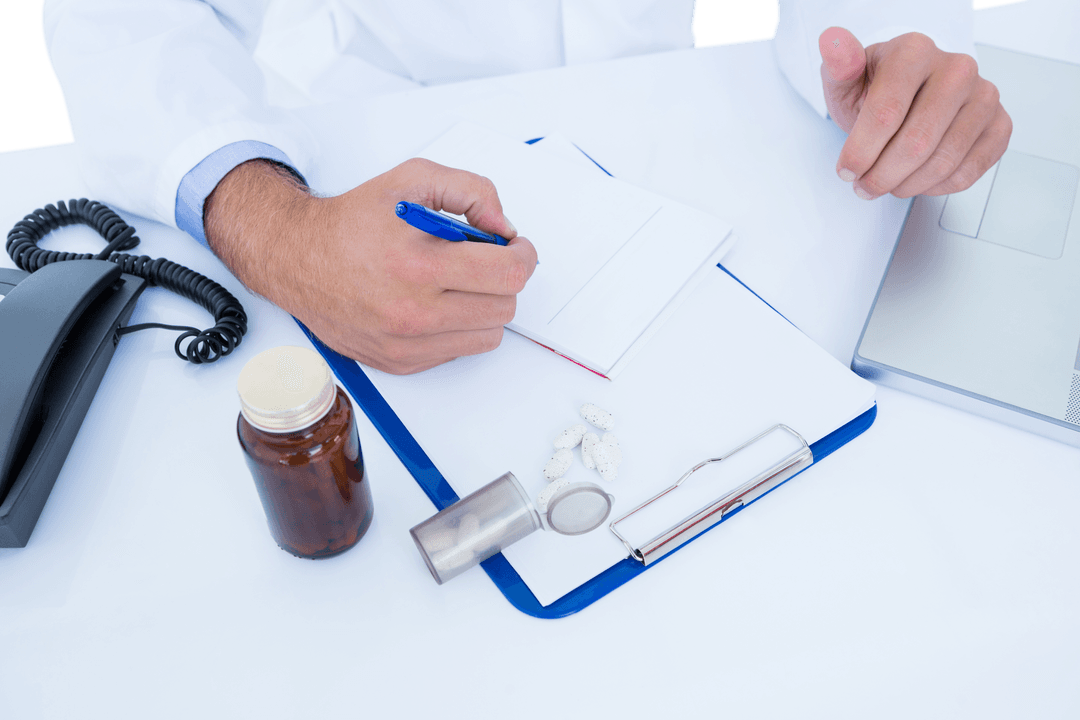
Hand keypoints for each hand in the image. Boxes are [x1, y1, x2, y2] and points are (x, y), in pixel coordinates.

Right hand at [205, 158, 537, 373]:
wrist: (297, 258)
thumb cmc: (351, 222)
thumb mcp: (413, 179)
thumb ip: (471, 192)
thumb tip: (504, 229)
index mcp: (419, 265)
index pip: (507, 275)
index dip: (523, 257)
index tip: (516, 248)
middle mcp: (414, 312)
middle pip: (504, 308)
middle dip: (502, 280)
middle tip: (484, 262)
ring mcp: (407, 344)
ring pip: (488, 336)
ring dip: (483, 307)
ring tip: (456, 282)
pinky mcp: (401, 362)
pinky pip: (458, 351)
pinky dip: (457, 327)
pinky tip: (434, 302)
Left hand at [819, 28, 1011, 199]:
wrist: (910, 94)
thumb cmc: (875, 89)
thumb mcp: (847, 79)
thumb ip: (838, 65)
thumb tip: (832, 41)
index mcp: (915, 51)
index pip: (886, 113)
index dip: (861, 152)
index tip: (846, 171)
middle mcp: (957, 68)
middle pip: (916, 142)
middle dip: (882, 175)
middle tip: (864, 186)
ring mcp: (984, 96)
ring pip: (942, 161)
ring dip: (906, 185)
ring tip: (886, 184)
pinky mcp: (999, 124)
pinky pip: (968, 172)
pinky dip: (935, 187)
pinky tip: (915, 180)